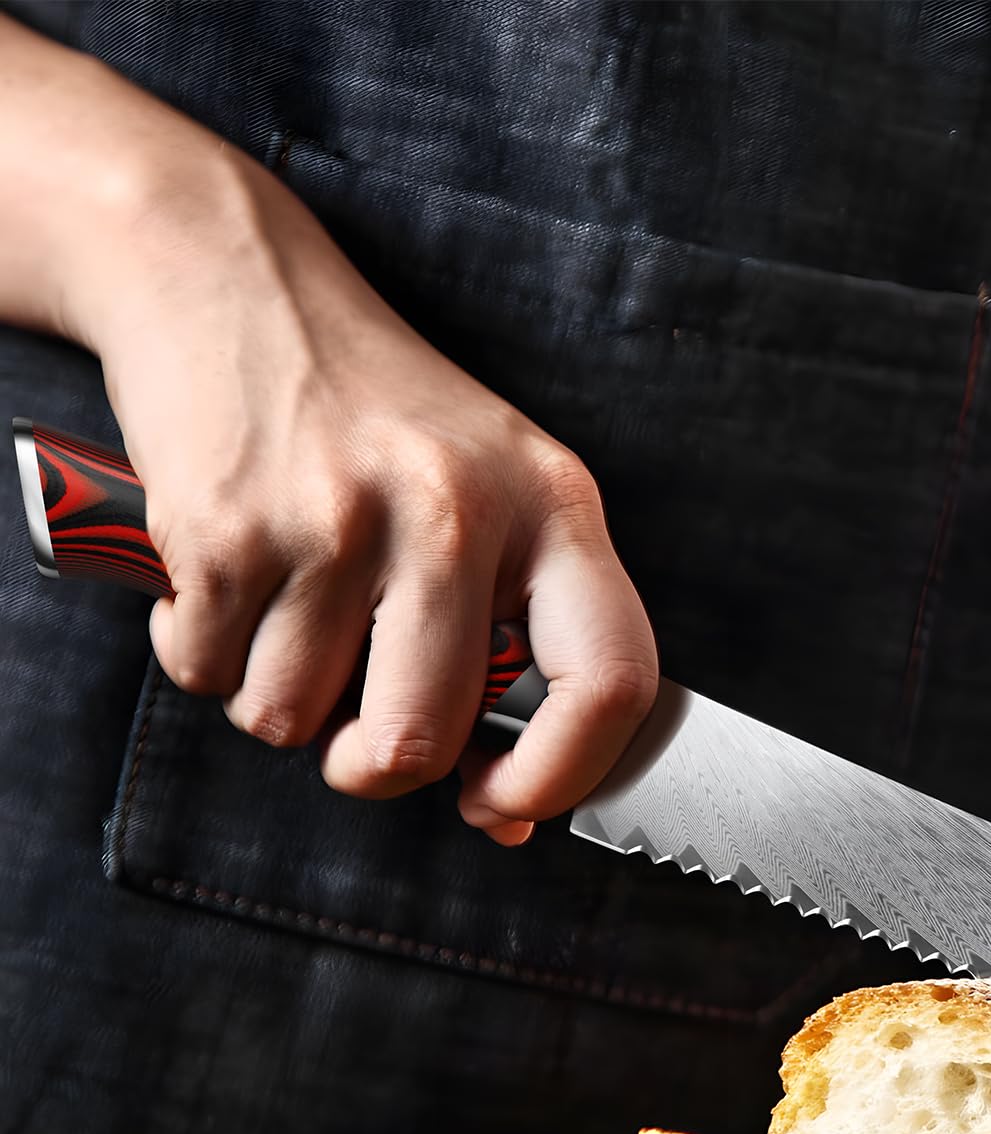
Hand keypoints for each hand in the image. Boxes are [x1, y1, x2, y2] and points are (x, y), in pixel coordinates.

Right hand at [52, 114, 655, 845]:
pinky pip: (208, 674)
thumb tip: (511, 819)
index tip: (506, 806)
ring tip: (287, 607)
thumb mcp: (493, 494)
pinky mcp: (228, 524)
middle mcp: (457, 512)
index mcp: (554, 508)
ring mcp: (340, 518)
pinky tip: (231, 578)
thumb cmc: (379, 416)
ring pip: (294, 723)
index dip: (564, 778)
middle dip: (370, 764)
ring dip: (277, 698)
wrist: (234, 282)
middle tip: (354, 726)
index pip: (610, 680)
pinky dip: (204, 651)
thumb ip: (520, 644)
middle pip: (419, 741)